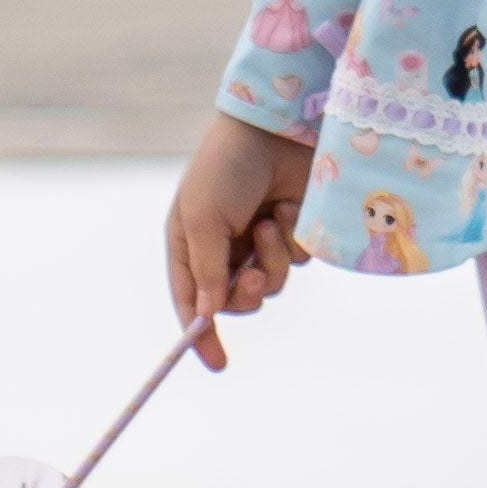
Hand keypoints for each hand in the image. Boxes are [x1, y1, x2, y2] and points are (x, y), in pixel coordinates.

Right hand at [166, 113, 315, 369]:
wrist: (276, 125)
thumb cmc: (226, 166)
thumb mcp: (203, 216)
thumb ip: (207, 268)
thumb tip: (209, 316)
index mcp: (190, 245)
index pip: (191, 302)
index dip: (201, 335)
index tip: (218, 363)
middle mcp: (224, 248)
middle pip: (237, 301)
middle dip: (247, 293)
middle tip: (253, 273)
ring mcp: (261, 241)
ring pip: (272, 284)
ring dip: (273, 260)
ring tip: (272, 221)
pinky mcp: (293, 231)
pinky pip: (296, 261)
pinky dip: (294, 242)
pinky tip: (289, 208)